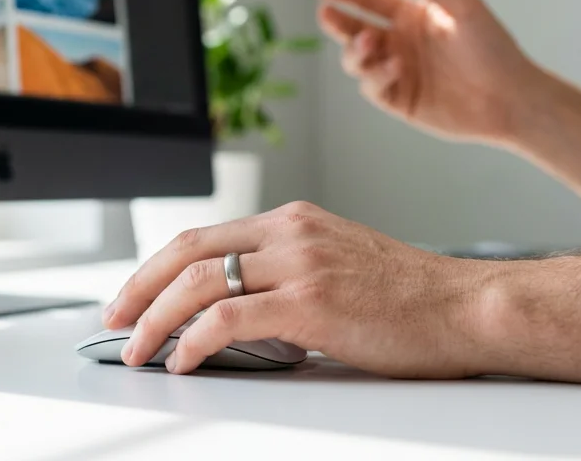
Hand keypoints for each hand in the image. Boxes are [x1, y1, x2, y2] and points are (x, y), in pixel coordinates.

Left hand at [102, 201, 485, 375]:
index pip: (204, 236)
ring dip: (156, 319)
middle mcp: (291, 232)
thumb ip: (288, 274)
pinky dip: (194, 340)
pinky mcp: (311, 302)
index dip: (157, 267)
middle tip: (114, 320)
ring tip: (137, 349)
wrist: (466, 307)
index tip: (132, 295)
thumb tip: (235, 311)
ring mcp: (300, 263)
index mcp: (294, 220)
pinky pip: (228, 318)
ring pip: (199, 283)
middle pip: (187, 251)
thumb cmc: (411, 298)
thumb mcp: (338, 264)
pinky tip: (183, 361)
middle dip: (139, 289)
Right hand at [306, 0, 539, 142]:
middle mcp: (399, 42)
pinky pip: (372, 87)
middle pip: (352, 29)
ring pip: (356, 59)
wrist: (512, 98)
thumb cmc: (495, 49)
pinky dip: (375, 75)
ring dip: (356, 50)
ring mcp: (397, 72)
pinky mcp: (399, 101)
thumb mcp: (464, 7)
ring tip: (370, 43)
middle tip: (326, 14)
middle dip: (336, 21)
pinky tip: (394, 67)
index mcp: (410, 15)